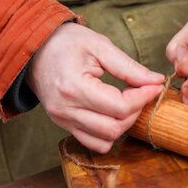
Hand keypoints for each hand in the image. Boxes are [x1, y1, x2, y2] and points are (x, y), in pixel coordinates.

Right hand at [26, 23, 164, 152]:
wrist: (33, 49)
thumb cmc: (65, 43)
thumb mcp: (99, 46)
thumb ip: (129, 67)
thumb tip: (155, 81)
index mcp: (74, 87)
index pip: (120, 106)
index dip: (143, 97)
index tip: (153, 86)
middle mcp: (66, 110)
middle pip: (115, 128)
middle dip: (135, 112)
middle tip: (140, 92)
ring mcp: (63, 120)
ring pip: (105, 140)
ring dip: (123, 125)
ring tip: (126, 103)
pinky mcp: (64, 125)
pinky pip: (93, 144)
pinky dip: (109, 135)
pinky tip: (113, 114)